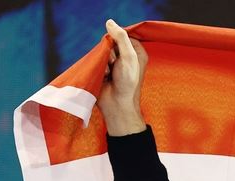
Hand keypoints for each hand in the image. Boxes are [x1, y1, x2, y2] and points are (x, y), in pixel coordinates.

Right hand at [98, 19, 147, 135]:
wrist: (117, 104)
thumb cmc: (128, 82)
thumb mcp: (128, 57)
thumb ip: (121, 38)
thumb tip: (109, 22)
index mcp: (137, 52)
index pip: (124, 35)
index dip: (118, 40)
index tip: (121, 52)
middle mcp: (127, 56)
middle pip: (111, 41)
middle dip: (110, 51)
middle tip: (115, 65)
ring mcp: (115, 63)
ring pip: (102, 50)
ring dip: (104, 60)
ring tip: (110, 72)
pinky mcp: (104, 69)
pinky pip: (97, 60)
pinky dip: (98, 66)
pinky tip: (103, 76)